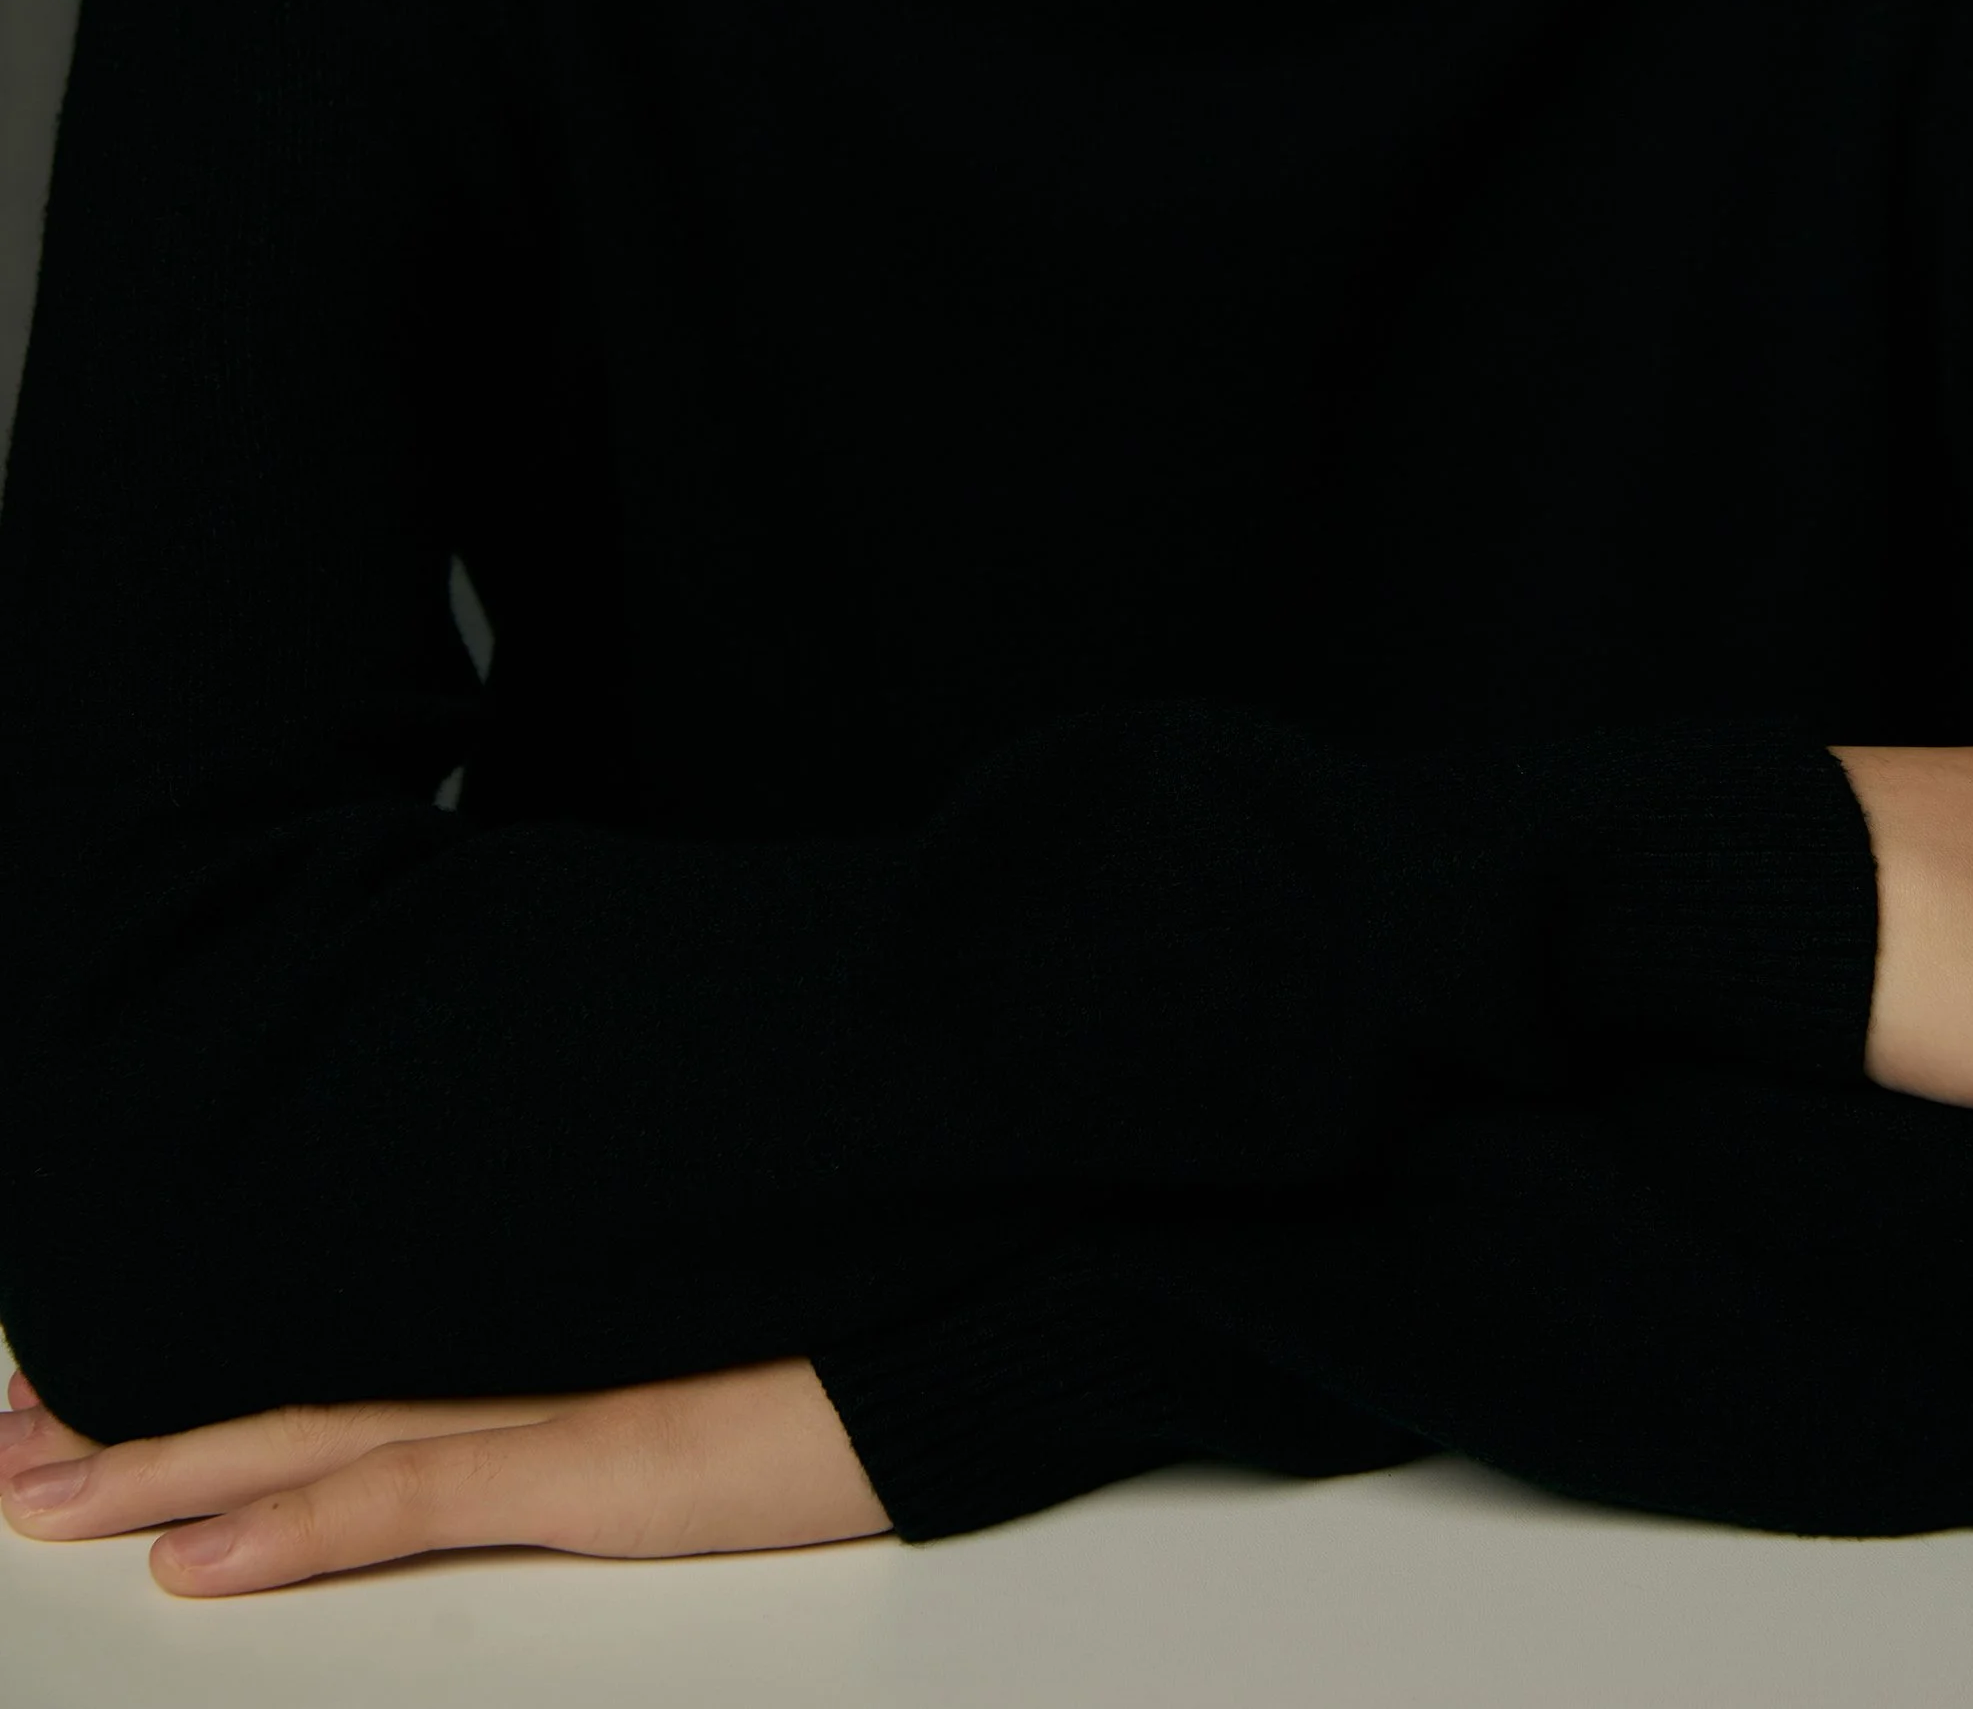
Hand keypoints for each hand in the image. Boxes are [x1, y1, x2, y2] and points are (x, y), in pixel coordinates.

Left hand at [0, 1351, 888, 1593]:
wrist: (1005, 1285)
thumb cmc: (895, 1293)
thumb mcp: (734, 1299)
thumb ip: (627, 1302)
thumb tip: (574, 1318)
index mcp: (551, 1299)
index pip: (345, 1325)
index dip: (213, 1354)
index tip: (92, 1367)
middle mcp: (533, 1332)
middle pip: (297, 1372)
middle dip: (138, 1414)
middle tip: (5, 1440)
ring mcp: (562, 1396)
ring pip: (320, 1431)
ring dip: (167, 1465)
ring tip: (40, 1490)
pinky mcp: (607, 1461)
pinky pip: (423, 1494)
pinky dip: (300, 1520)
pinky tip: (199, 1555)